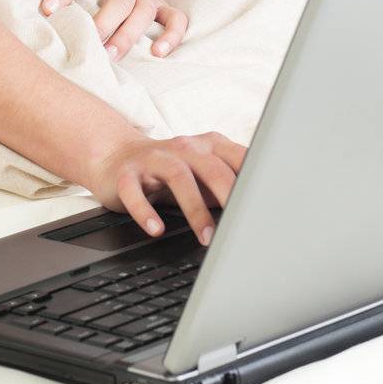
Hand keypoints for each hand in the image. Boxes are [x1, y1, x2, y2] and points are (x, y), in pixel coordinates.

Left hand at [39, 0, 188, 61]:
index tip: (46, 9)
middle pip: (120, 0)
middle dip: (104, 23)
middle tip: (88, 42)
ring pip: (145, 12)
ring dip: (130, 34)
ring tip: (111, 55)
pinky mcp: (160, 3)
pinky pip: (175, 18)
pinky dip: (172, 35)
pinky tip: (157, 52)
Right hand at [83, 132, 248, 245]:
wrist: (115, 156)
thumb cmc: (169, 170)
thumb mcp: (203, 174)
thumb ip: (231, 184)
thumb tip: (262, 210)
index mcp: (207, 146)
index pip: (237, 157)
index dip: (255, 179)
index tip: (268, 206)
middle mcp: (182, 148)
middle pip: (210, 165)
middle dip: (228, 194)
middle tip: (241, 225)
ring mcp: (152, 159)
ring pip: (177, 176)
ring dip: (194, 208)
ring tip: (206, 237)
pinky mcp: (126, 175)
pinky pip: (134, 191)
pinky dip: (145, 211)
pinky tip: (156, 229)